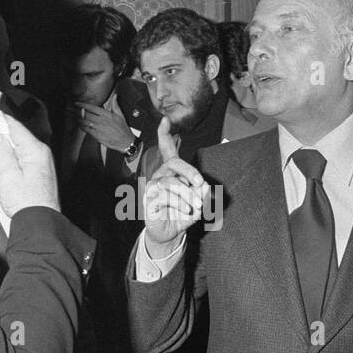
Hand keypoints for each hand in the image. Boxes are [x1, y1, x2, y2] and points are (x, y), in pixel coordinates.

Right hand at [0, 112, 59, 215]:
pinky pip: (24, 158)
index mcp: (35, 150)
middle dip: (1, 133)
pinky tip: (3, 162)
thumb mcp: (7, 174)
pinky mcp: (40, 173)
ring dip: (6, 147)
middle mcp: (42, 154)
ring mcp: (42, 164)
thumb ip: (0, 151)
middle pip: (18, 136)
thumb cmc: (25, 202)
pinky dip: (12, 157)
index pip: (15, 126)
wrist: (40, 222)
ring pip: (20, 148)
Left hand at [74, 102, 134, 152]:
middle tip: (75, 111)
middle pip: (86, 114)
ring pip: (85, 122)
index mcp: (106, 114)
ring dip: (79, 120)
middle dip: (79, 112)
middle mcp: (102, 120)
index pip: (92, 107)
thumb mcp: (120, 115)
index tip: (77, 103)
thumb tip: (115, 96)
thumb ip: (115, 105)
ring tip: (77, 119)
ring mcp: (99, 128)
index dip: (83, 105)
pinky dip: (82, 127)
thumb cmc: (122, 129)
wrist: (125, 141)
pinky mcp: (97, 135)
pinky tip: (81, 126)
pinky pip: (87, 130)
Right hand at [143, 117, 208, 249]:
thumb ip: (202, 191)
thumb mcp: (198, 201)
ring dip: (187, 195)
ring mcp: (153, 187)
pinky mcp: (149, 200)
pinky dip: (179, 204)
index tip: (165, 120)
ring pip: (171, 183)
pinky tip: (185, 211)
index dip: (165, 134)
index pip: (167, 149)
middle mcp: (161, 175)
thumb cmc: (184, 213)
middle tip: (200, 182)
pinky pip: (165, 197)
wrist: (171, 233)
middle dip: (189, 171)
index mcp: (172, 171)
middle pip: (173, 162)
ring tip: (195, 206)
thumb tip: (202, 186)